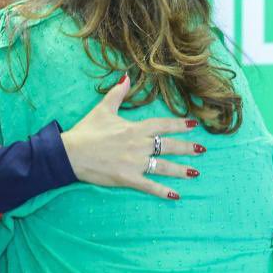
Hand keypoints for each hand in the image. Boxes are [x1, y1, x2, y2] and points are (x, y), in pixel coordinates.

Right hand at [61, 75, 204, 199]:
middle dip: (187, 148)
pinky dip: (163, 191)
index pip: (162, 125)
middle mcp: (139, 145)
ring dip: (181, 170)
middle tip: (203, 150)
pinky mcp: (127, 178)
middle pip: (168, 146)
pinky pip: (149, 185)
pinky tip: (176, 196)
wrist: (70, 153)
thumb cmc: (86, 131)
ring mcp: (134, 163)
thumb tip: (126, 76)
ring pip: (163, 166)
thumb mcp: (103, 109)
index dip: (180, 124)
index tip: (195, 124)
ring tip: (196, 172)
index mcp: (135, 128)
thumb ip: (117, 93)